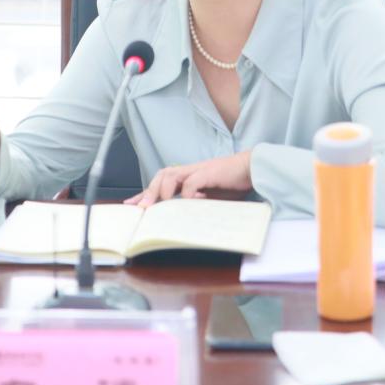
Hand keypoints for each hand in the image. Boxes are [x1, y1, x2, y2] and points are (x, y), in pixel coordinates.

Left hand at [124, 152, 252, 207]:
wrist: (252, 168)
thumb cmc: (233, 183)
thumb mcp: (211, 197)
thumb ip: (197, 203)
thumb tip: (182, 215)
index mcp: (189, 176)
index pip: (162, 182)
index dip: (146, 193)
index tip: (132, 205)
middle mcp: (191, 170)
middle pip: (163, 175)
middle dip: (149, 191)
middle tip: (140, 207)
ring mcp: (199, 170)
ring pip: (171, 175)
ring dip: (161, 191)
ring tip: (156, 205)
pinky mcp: (210, 173)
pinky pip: (192, 182)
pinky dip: (186, 192)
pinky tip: (185, 202)